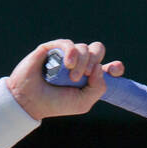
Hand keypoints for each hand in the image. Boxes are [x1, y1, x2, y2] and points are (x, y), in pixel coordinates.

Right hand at [7, 39, 124, 120]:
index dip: (115, 67)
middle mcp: (79, 64)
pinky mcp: (53, 49)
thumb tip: (101, 68)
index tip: (116, 70)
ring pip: (85, 47)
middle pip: (97, 50)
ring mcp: (66, 55)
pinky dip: (72, 53)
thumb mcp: (82, 103)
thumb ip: (98, 88)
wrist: (30, 101)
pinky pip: (68, 43)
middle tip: (86, 75)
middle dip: (95, 61)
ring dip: (83, 62)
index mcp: (88, 78)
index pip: (107, 67)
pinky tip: (68, 64)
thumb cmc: (56, 104)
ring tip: (72, 77)